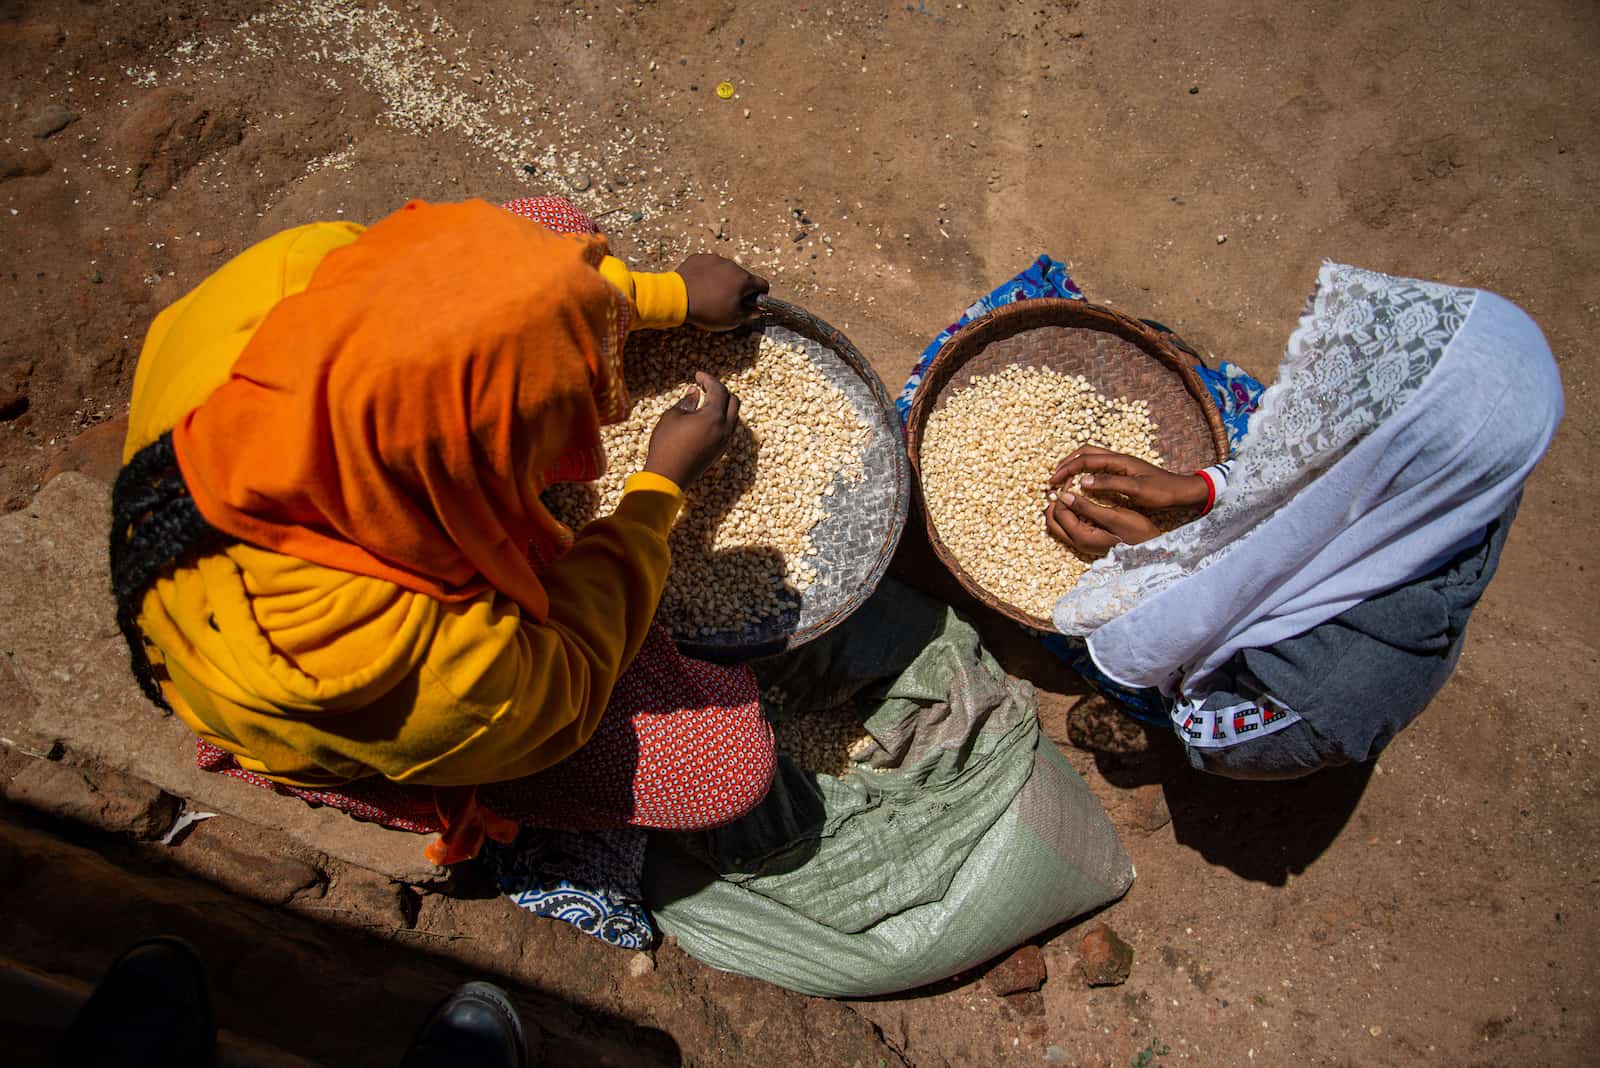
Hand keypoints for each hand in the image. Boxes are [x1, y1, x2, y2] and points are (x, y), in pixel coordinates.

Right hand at [644, 372, 741, 486]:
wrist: (668, 476)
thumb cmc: (666, 444)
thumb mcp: (673, 416)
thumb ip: (687, 401)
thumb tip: (695, 392)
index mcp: (714, 417)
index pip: (719, 390)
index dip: (708, 379)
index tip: (697, 375)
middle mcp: (725, 429)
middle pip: (733, 401)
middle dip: (720, 390)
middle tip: (704, 386)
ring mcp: (725, 442)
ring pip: (732, 416)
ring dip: (722, 405)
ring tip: (705, 400)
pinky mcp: (720, 452)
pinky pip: (727, 429)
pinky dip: (721, 418)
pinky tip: (705, 418)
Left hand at [677, 253, 768, 330]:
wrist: (677, 298)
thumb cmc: (707, 310)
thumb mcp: (732, 320)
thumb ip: (748, 314)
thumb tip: (755, 310)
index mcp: (743, 279)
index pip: (762, 285)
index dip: (760, 296)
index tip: (752, 303)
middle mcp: (732, 265)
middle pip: (743, 277)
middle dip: (739, 288)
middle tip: (727, 302)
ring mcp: (714, 259)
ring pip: (726, 270)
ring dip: (723, 280)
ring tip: (710, 294)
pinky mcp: (699, 258)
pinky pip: (709, 266)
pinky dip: (708, 274)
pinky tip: (700, 286)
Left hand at [1045, 492, 1162, 555]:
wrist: (1150, 549)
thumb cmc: (1136, 532)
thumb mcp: (1113, 516)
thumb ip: (1087, 507)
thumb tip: (1065, 496)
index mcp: (1081, 537)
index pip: (1058, 513)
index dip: (1062, 494)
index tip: (1072, 480)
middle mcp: (1077, 543)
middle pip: (1052, 521)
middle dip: (1055, 502)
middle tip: (1065, 486)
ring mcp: (1082, 543)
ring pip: (1059, 524)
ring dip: (1060, 508)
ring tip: (1071, 491)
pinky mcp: (1088, 540)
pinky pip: (1069, 526)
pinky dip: (1068, 514)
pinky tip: (1079, 501)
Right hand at [1049, 446, 1207, 511]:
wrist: (1182, 492)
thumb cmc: (1162, 492)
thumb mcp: (1135, 490)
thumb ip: (1109, 484)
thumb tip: (1082, 481)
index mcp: (1118, 460)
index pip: (1084, 460)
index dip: (1066, 470)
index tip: (1052, 482)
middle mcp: (1118, 459)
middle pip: (1084, 453)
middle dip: (1066, 463)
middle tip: (1053, 478)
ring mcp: (1121, 465)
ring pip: (1090, 459)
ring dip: (1074, 466)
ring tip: (1062, 479)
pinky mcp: (1123, 472)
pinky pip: (1098, 467)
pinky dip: (1084, 472)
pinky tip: (1082, 484)